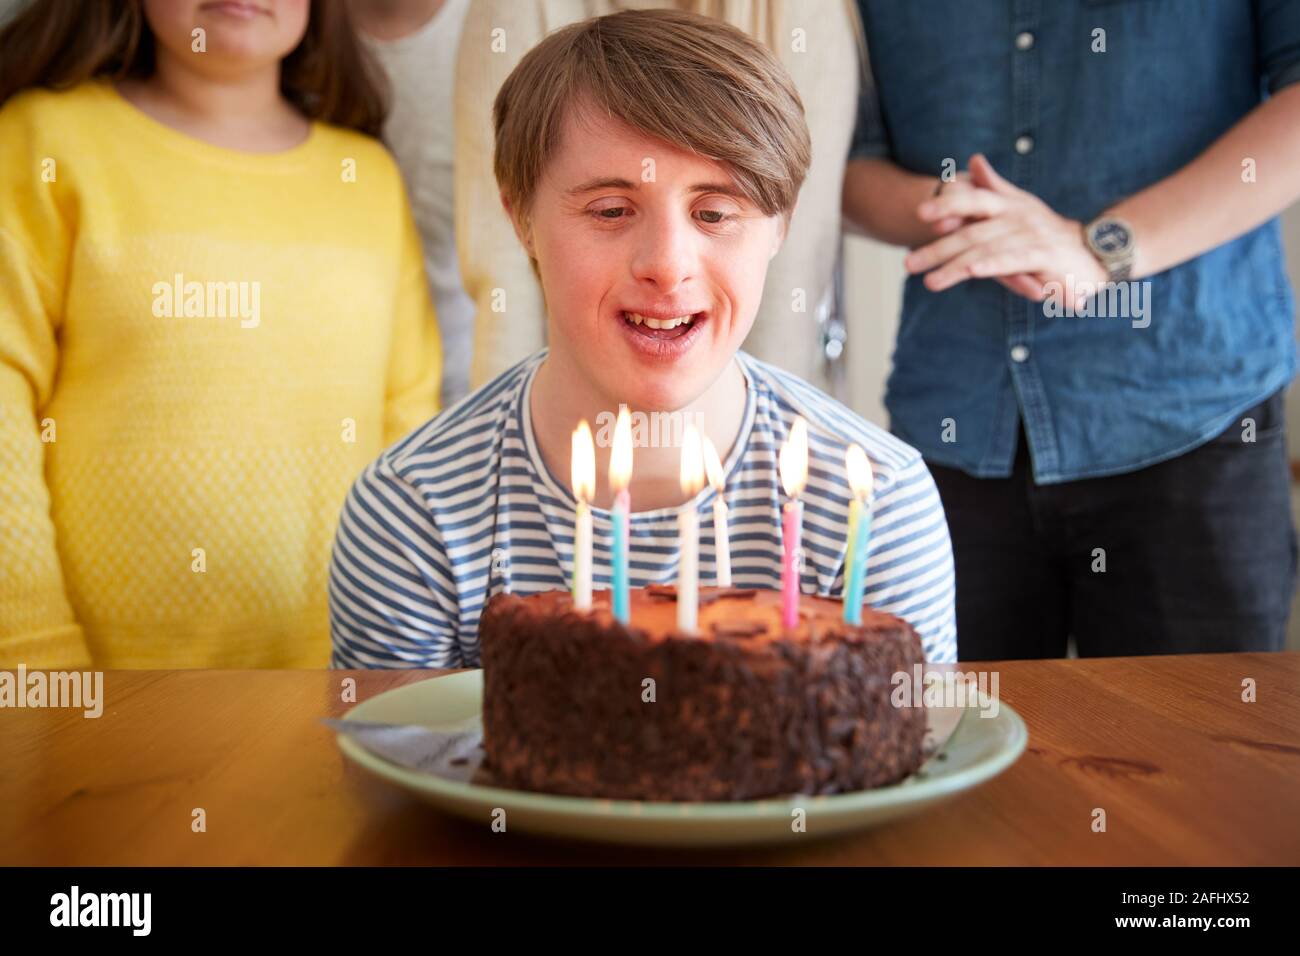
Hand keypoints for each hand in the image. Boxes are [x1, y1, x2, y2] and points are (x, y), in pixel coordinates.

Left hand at [904, 154, 1106, 307]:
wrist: (1095, 252)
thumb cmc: (1050, 233)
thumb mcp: (1020, 205)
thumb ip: (994, 186)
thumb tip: (972, 160)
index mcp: (1010, 204)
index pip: (974, 199)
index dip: (947, 204)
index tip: (919, 213)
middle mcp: (1018, 216)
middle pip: (971, 231)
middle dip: (937, 248)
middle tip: (908, 263)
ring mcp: (1030, 236)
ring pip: (985, 250)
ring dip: (954, 266)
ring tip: (929, 281)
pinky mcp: (1044, 257)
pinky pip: (1012, 261)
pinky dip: (991, 265)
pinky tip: (971, 272)